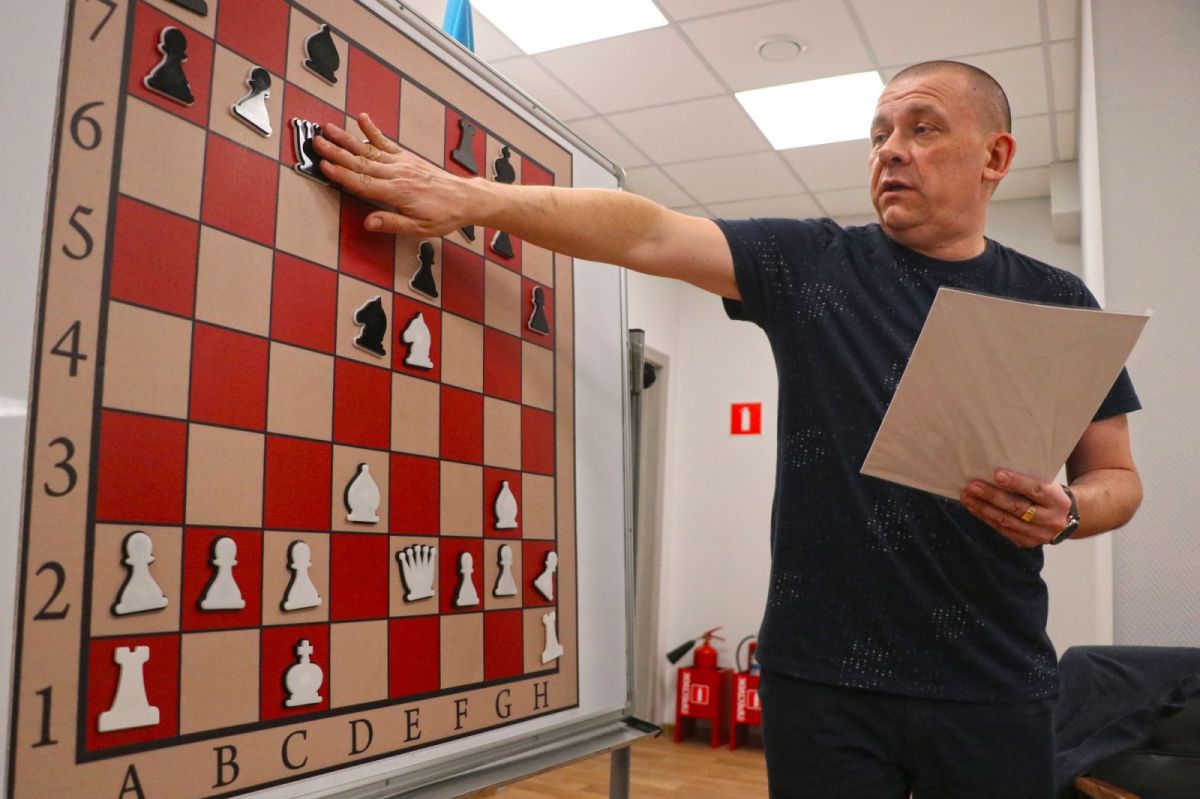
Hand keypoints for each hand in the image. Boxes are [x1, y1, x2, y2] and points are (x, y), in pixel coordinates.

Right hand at [313, 112, 478, 236]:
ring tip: (328, 129)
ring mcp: (401, 163)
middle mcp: (397, 174)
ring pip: (368, 150)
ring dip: (347, 139)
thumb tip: (369, 222)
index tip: (324, 165)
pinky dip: (373, 130)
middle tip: (316, 142)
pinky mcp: (407, 157)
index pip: (363, 182)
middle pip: (360, 162)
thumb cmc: (444, 214)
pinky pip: (386, 142)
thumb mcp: (419, 228)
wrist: (465, 199)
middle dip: (336, 152)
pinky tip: (362, 120)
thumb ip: (392, 223)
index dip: (341, 174)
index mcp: (397, 192)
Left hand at [959, 470, 1071, 547]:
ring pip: (1007, 521)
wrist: (1065, 518)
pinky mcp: (1027, 542)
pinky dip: (986, 518)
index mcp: (1058, 501)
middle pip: (1018, 508)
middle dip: (992, 496)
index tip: (996, 475)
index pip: (1036, 490)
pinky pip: (1002, 530)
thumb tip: (995, 471)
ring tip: (967, 497)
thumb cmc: (1049, 495)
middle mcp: (1051, 520)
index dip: (1016, 483)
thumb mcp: (1048, 484)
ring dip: (983, 508)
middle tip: (973, 486)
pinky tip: (973, 508)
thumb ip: (1029, 479)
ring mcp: (1040, 534)